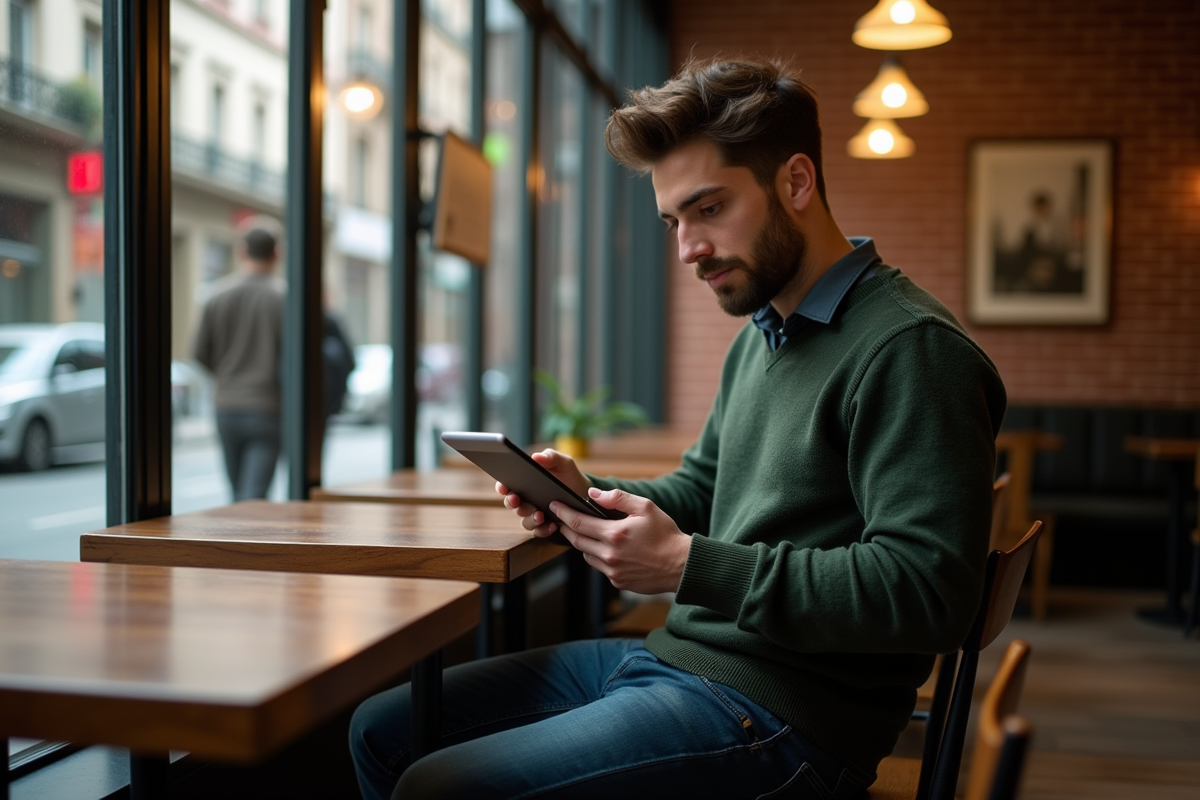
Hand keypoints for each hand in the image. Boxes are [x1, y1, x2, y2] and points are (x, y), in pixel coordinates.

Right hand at [495, 449, 590, 536]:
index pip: (507, 485)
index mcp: (525, 483)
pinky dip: (544, 529)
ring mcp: (533, 514)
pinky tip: (553, 525)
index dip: (501, 486)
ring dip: (530, 518)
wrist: (584, 493)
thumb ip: (550, 457)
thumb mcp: (563, 463)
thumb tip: (536, 457)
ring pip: (524, 520)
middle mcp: (525, 500)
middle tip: (516, 500)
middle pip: (511, 504)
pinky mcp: (544, 526)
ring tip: (540, 515)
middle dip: (512, 502)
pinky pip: (539, 531)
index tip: (503, 487)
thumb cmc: (568, 475)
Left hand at [549, 487, 691, 594]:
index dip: (563, 513)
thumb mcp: (645, 508)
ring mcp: (613, 571)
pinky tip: (608, 549)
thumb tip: (593, 494)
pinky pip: (600, 567)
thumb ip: (618, 498)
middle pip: (576, 541)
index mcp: (615, 534)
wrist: (682, 565)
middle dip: (566, 528)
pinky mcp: (618, 582)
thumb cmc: (666, 534)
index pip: (578, 523)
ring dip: (583, 543)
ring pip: (586, 555)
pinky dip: (599, 556)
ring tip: (586, 533)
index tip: (554, 505)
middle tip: (561, 518)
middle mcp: (610, 555)